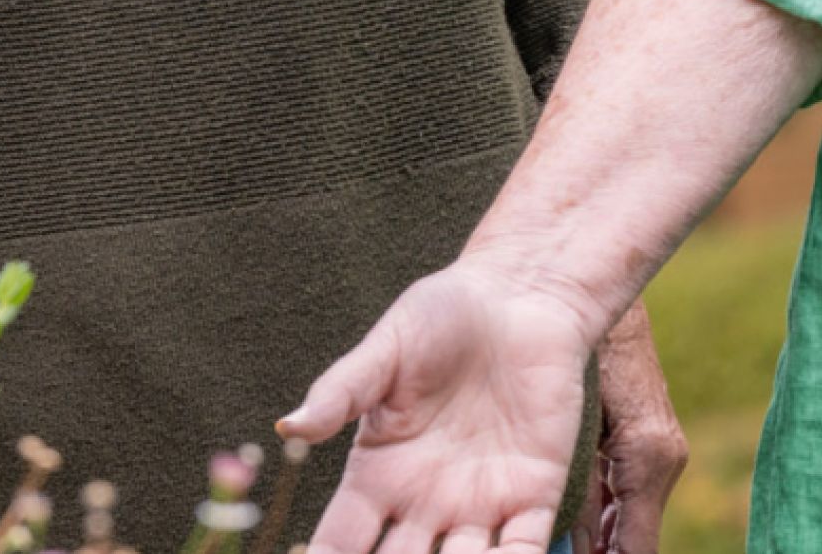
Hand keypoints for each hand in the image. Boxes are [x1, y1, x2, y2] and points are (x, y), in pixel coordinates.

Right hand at [281, 262, 602, 553]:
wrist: (519, 294)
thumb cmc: (443, 315)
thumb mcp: (385, 351)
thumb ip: (341, 392)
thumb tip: (287, 426)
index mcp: (380, 475)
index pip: (342, 542)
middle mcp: (426, 503)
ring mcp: (481, 504)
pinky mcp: (534, 493)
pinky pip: (525, 547)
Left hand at [592, 301, 686, 553]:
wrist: (587, 295)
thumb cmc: (580, 353)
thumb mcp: (574, 430)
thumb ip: (577, 491)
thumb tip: (572, 548)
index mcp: (647, 458)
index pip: (640, 548)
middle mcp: (663, 461)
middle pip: (635, 538)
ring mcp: (659, 453)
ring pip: (629, 519)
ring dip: (600, 541)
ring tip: (560, 550)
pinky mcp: (647, 444)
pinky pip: (624, 496)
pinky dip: (602, 517)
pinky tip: (569, 533)